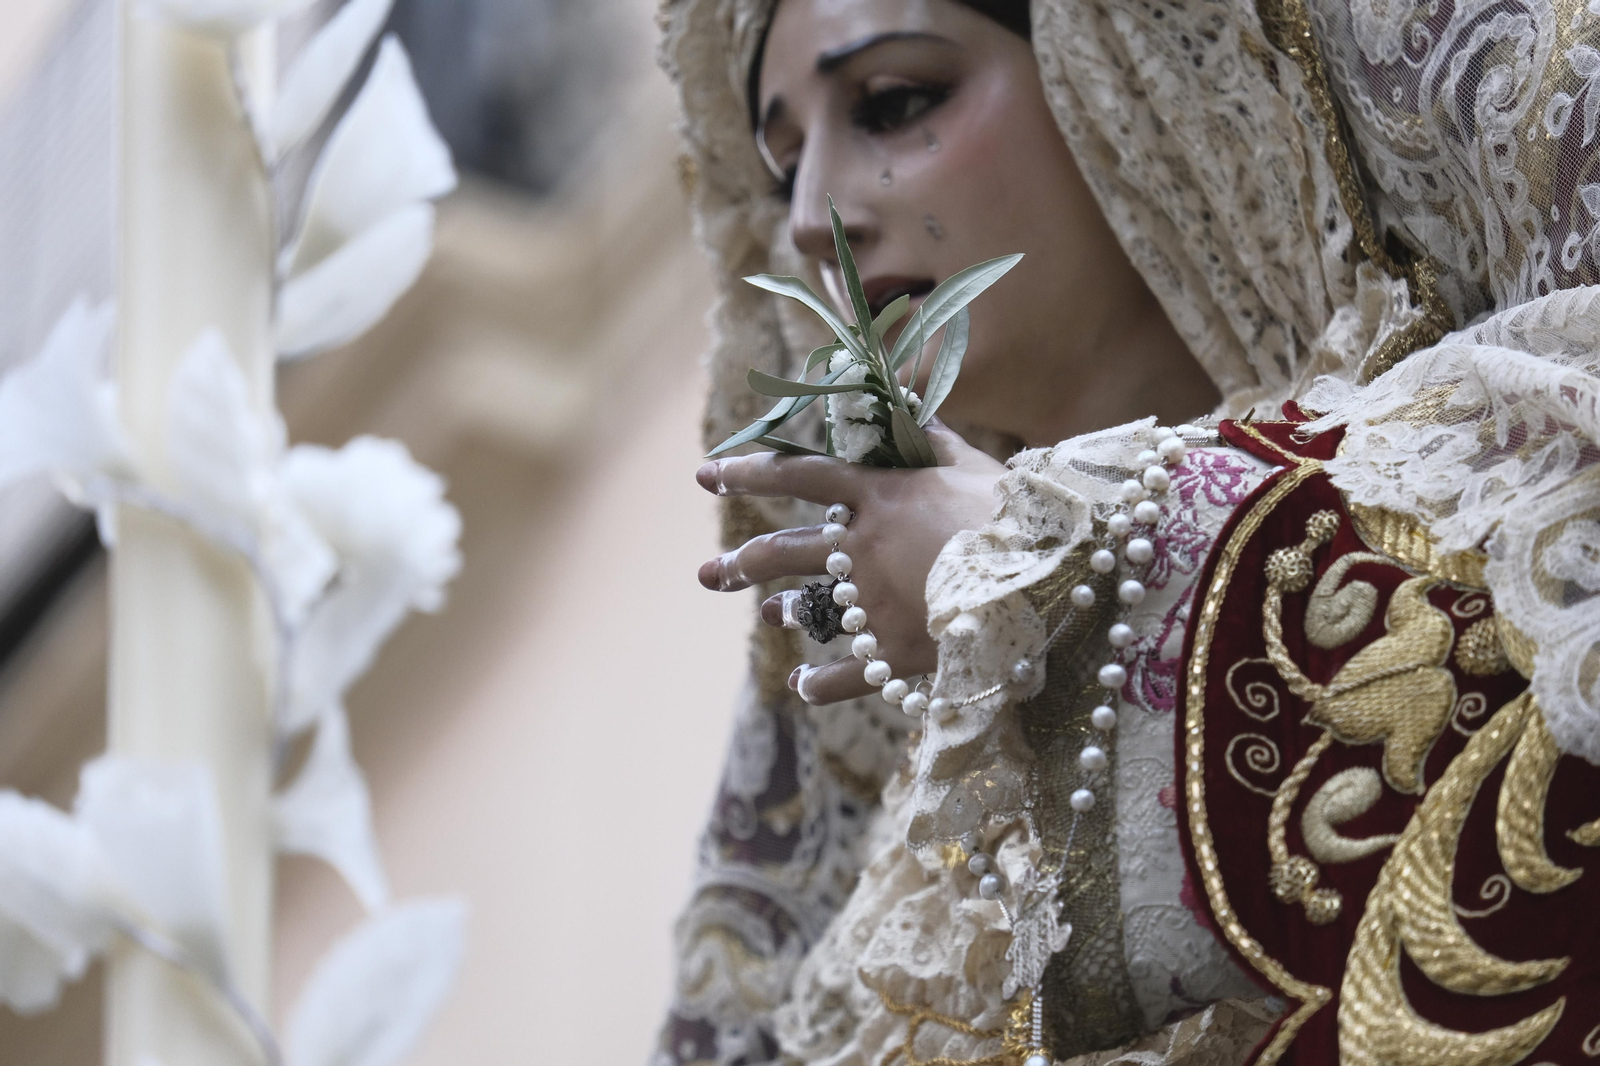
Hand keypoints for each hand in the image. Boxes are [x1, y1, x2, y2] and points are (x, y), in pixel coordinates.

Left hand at [696, 421, 1006, 704]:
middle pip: (785, 551)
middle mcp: (863, 548)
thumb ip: (932, 437)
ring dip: (783, 611)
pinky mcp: (893, 652)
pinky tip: (801, 688)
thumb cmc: (1016, 516)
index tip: (708, 473)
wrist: (1043, 583)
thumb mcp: (975, 465)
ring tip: (767, 614)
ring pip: (810, 608)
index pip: (801, 474)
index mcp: (881, 496)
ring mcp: (873, 603)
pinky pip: (844, 674)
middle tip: (710, 573)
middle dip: (741, 561)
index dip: (750, 472)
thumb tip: (904, 401)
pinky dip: (818, 685)